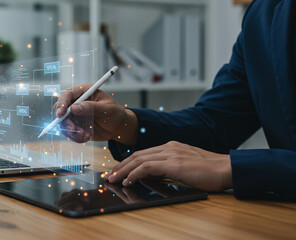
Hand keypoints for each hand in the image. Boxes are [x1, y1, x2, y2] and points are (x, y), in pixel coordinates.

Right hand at [54, 83, 137, 144]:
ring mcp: (75, 114)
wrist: (118, 127)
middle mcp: (77, 102)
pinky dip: (75, 137)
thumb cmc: (115, 113)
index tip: (61, 114)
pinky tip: (87, 136)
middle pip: (60, 109)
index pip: (67, 94)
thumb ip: (91, 107)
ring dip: (72, 131)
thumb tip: (74, 108)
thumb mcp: (106, 109)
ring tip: (85, 135)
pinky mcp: (76, 125)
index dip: (62, 103)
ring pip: (63, 123)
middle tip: (74, 129)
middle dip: (65, 121)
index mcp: (84, 91)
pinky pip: (69, 132)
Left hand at [106, 141, 232, 191]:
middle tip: (109, 175)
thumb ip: (169, 168)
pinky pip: (147, 167)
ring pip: (139, 160)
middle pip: (137, 155)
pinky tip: (128, 181)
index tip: (118, 171)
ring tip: (113, 179)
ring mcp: (171, 153)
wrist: (227, 169)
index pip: (143, 153)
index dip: (127, 162)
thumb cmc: (209, 171)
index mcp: (171, 147)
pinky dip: (135, 174)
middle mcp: (168, 147)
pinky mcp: (174, 163)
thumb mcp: (185, 167)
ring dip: (123, 171)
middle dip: (120, 166)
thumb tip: (152, 176)